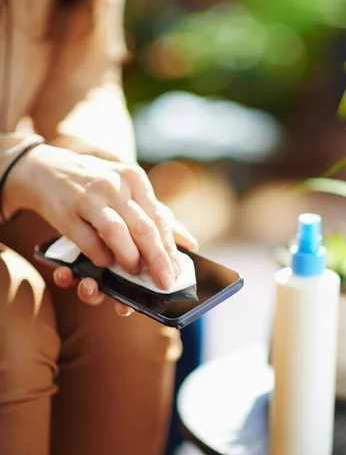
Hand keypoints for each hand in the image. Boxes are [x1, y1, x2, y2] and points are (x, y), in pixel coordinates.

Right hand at [3, 144, 197, 302]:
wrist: (46, 170)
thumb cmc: (95, 185)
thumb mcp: (128, 190)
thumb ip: (157, 215)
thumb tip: (190, 243)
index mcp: (134, 179)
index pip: (159, 219)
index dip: (170, 249)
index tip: (177, 273)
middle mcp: (115, 185)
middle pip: (143, 227)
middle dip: (157, 260)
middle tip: (165, 283)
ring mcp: (89, 197)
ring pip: (116, 232)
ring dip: (129, 257)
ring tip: (134, 272)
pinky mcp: (66, 211)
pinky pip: (86, 239)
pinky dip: (98, 255)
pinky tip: (105, 264)